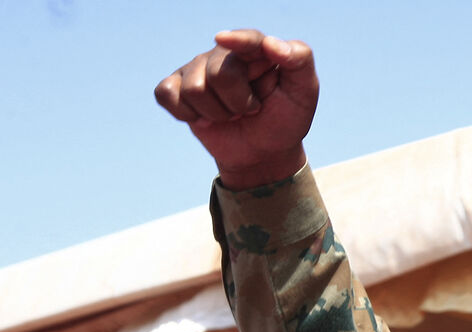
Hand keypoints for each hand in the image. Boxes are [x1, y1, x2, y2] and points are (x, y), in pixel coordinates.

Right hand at [155, 29, 318, 188]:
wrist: (264, 152)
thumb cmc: (285, 119)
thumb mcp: (304, 93)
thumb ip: (299, 61)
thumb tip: (272, 43)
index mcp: (256, 50)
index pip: (247, 40)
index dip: (238, 41)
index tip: (224, 40)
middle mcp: (223, 53)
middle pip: (219, 73)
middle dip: (238, 103)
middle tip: (250, 110)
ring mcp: (197, 69)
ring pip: (195, 89)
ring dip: (217, 114)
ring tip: (231, 114)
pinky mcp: (176, 88)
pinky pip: (167, 94)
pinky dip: (186, 114)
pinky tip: (204, 117)